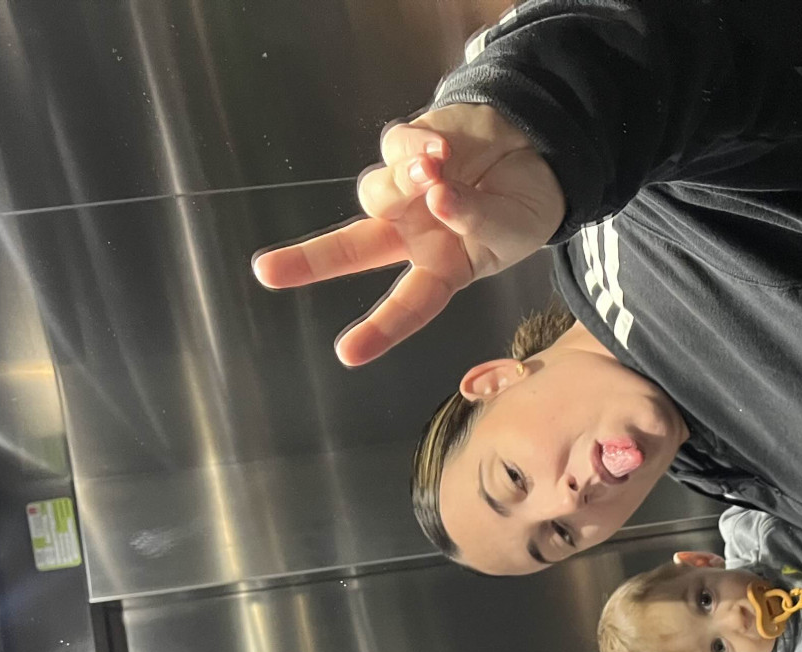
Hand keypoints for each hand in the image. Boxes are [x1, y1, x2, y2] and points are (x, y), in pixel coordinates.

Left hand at [251, 105, 567, 365]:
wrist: (535, 155)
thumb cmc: (520, 209)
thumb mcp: (509, 231)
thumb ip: (475, 219)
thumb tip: (437, 195)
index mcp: (439, 268)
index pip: (408, 305)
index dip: (379, 330)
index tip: (347, 354)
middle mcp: (410, 233)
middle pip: (352, 249)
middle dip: (309, 261)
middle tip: (267, 273)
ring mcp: (404, 192)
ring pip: (376, 193)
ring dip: (403, 185)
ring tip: (438, 173)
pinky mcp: (405, 147)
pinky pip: (395, 148)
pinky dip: (416, 150)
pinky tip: (443, 152)